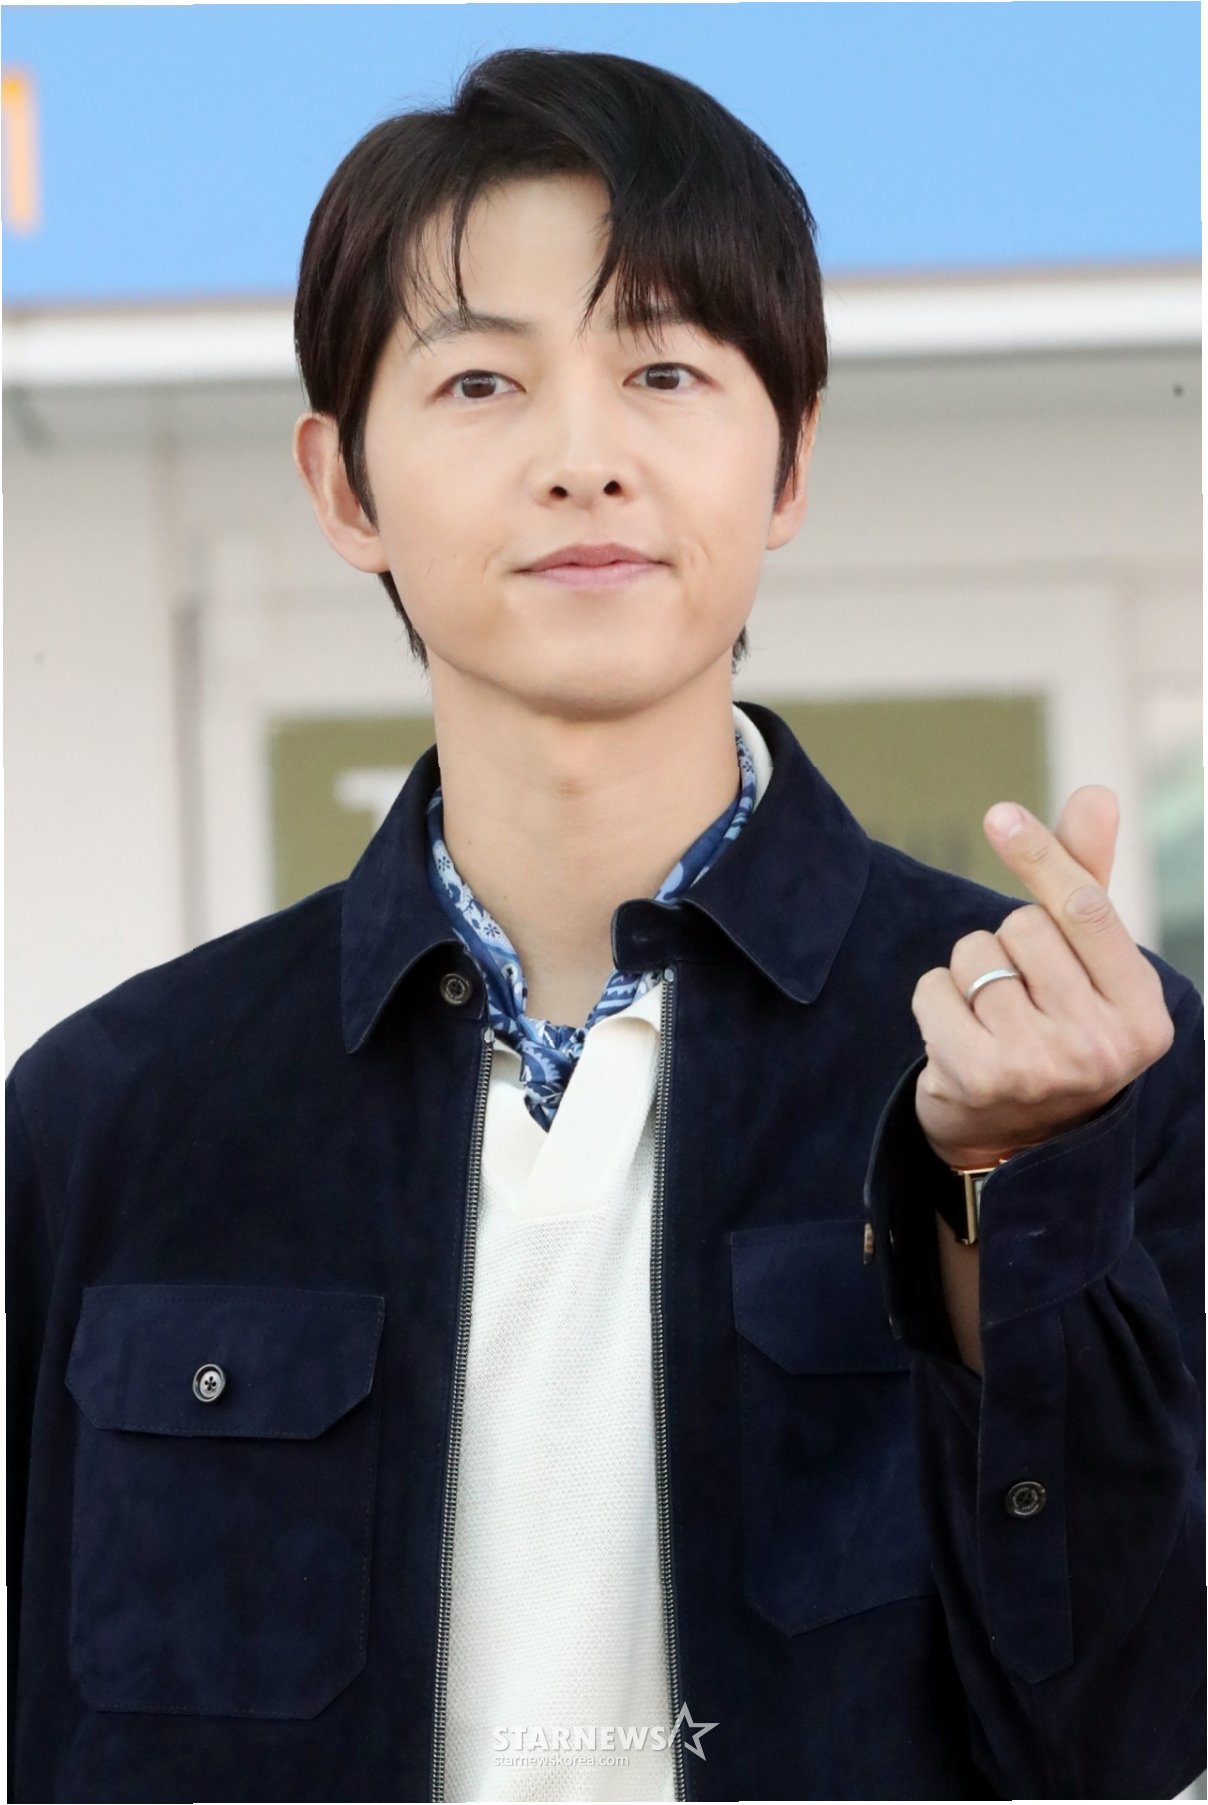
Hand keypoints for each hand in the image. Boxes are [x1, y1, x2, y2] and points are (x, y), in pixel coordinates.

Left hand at [912, 786, 1174, 1168]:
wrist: (1014, 1141)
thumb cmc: (1056, 1029)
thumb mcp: (1087, 963)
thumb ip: (1088, 879)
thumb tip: (1096, 794)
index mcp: (1143, 1012)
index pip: (1085, 909)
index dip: (1040, 855)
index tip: (1000, 814)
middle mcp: (1103, 1044)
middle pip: (1022, 926)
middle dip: (1008, 944)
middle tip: (1020, 995)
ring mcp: (1042, 1065)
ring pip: (974, 955)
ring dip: (969, 974)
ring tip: (991, 1019)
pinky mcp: (980, 1077)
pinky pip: (934, 989)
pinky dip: (935, 1000)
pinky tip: (957, 1037)